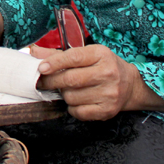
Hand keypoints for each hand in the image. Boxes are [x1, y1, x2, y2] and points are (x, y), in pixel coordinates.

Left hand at [36, 44, 163, 120]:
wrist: (130, 85)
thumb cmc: (102, 66)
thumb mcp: (86, 54)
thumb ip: (59, 54)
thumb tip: (33, 51)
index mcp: (101, 54)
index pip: (73, 57)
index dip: (54, 63)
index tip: (40, 68)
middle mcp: (108, 73)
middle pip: (70, 79)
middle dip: (51, 81)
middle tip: (42, 82)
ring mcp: (109, 93)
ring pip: (71, 97)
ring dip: (64, 94)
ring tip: (68, 90)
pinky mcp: (107, 110)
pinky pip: (79, 112)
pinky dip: (72, 108)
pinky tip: (77, 101)